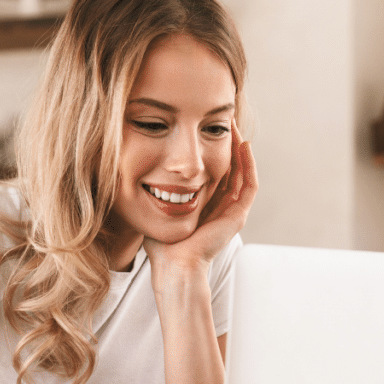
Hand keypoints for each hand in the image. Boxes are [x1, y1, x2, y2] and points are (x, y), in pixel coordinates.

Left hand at [143, 121, 258, 272]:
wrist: (173, 265)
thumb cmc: (160, 245)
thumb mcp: (156, 209)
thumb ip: (152, 192)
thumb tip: (134, 169)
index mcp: (206, 206)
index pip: (214, 171)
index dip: (212, 148)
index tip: (203, 127)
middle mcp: (222, 208)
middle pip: (231, 168)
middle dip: (227, 143)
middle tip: (222, 119)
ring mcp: (232, 212)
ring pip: (243, 172)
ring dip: (240, 148)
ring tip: (233, 125)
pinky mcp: (237, 216)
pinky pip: (250, 184)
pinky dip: (249, 164)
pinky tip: (243, 145)